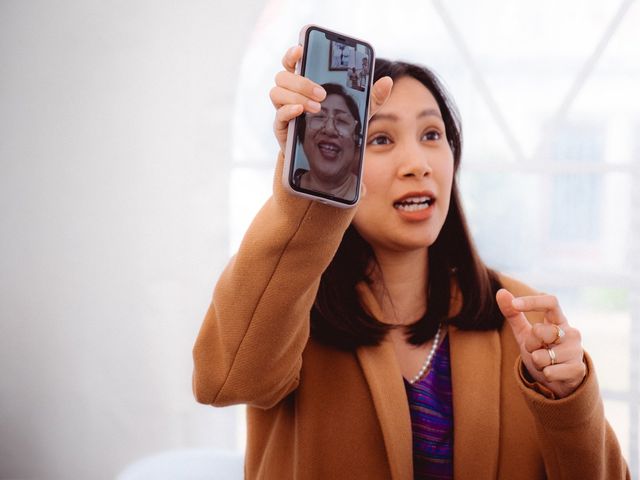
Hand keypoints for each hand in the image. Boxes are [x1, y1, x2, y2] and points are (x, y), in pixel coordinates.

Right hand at [270, 45, 392, 152]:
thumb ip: (372, 96)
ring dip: (296, 96)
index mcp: (305, 81)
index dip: (292, 54)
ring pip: (277, 92)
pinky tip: (301, 111)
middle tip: (322, 93)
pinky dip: (289, 110)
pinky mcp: (282, 127)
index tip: (301, 50)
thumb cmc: (339, 125)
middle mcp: (290, 93)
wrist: (328, 155)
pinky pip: (278, 114)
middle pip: (283, 76)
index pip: (292, 62)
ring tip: (316, 107)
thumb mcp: (359, 110)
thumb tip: (387, 81)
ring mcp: (284, 109)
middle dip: (302, 82)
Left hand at [496, 289, 585, 397]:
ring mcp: (576, 350)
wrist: (559, 380)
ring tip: (546, 363)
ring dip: (537, 362)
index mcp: (558, 320)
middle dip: (530, 344)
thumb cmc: (541, 351)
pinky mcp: (578, 369)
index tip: (514, 304)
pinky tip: (553, 373)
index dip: (533, 301)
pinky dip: (545, 374)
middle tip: (537, 350)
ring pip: (542, 356)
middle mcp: (570, 332)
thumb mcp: (524, 333)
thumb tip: (500, 291)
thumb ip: (513, 314)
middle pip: (540, 331)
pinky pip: (549, 372)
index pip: (551, 302)